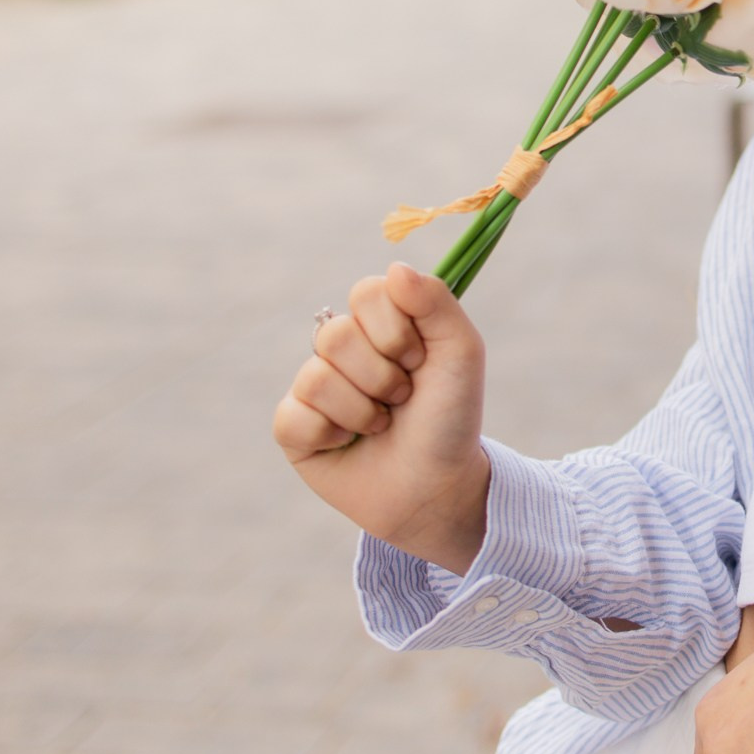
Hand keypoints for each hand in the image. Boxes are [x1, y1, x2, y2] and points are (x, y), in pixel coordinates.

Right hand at [271, 262, 491, 573]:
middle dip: (382, 376)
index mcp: (382, 322)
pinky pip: (293, 416)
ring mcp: (314, 386)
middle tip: (402, 398)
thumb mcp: (461, 354)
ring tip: (381, 424)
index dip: (395, 330)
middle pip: (337, 335)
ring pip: (316, 378)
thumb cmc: (451, 416)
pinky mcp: (293, 428)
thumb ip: (436, 302)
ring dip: (362, 410)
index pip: (366, 293)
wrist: (437, 485)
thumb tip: (395, 267)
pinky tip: (348, 444)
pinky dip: (330, 435)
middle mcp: (343, 348)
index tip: (419, 359)